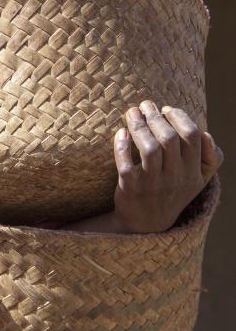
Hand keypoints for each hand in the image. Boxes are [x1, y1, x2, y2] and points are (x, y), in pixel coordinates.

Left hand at [112, 100, 222, 232]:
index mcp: (193, 173)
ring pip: (149, 148)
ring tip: (132, 113)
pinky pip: (126, 165)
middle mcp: (175, 179)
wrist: (146, 224)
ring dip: (139, 125)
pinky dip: (122, 146)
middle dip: (155, 116)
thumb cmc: (172, 192)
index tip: (165, 109)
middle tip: (145, 105)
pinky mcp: (131, 189)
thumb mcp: (197, 181)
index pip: (192, 136)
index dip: (179, 117)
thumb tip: (206, 134)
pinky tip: (121, 132)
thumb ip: (209, 159)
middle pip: (169, 139)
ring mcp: (153, 185)